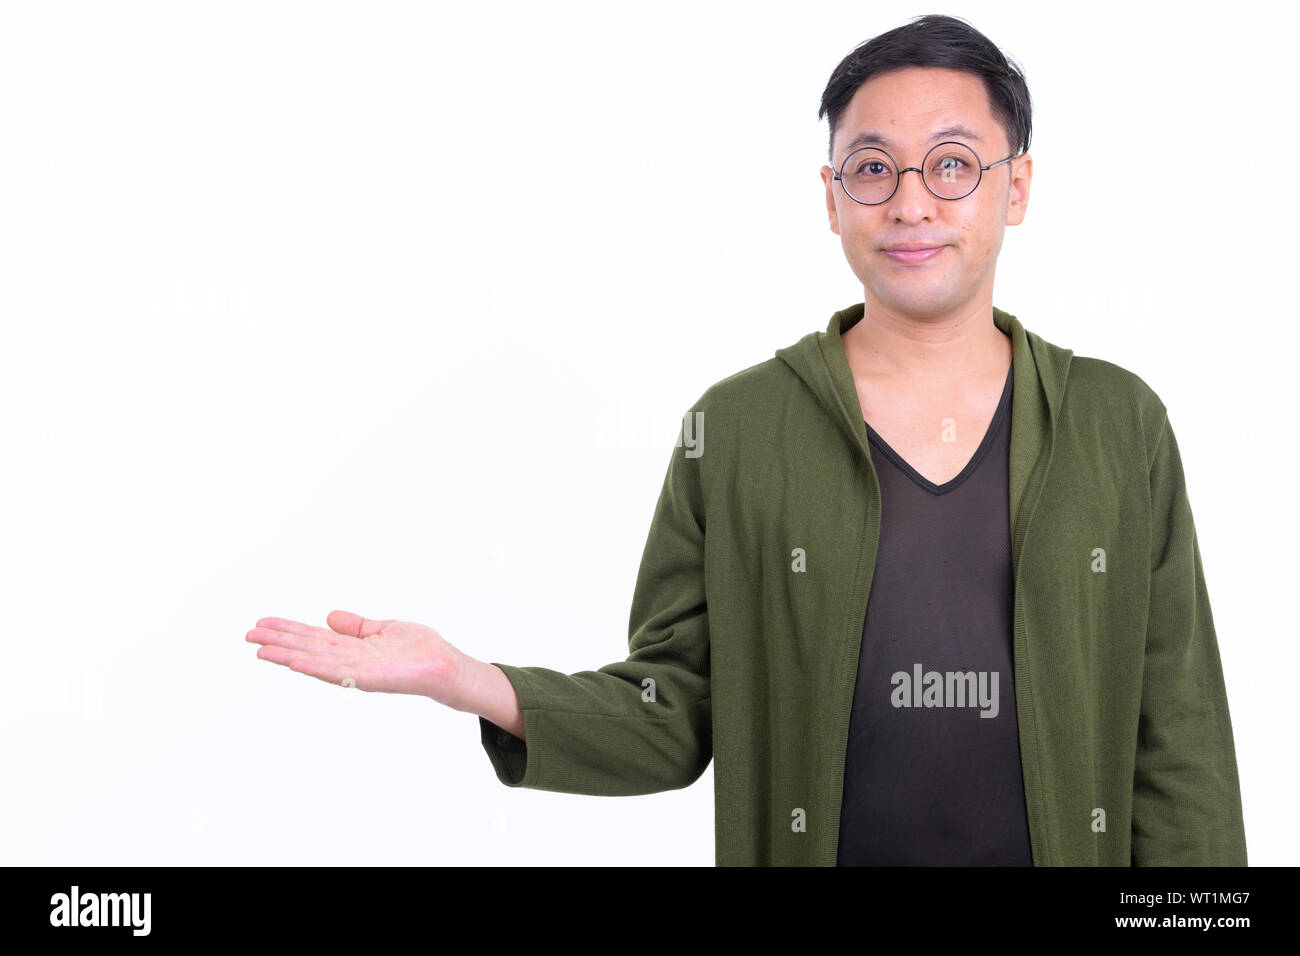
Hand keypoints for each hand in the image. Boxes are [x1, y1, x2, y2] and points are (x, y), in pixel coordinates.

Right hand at [246, 610, 473, 706]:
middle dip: (278, 643)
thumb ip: (356, 626)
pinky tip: (296, 662)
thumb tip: (328, 616)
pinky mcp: (371, 678)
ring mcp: (358, 671)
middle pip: (308, 648)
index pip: (312, 637)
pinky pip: (339, 672)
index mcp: (350, 648)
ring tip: (261, 651)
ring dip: (289, 656)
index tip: (261, 624)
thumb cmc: (419, 650)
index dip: (287, 630)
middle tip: (247, 636)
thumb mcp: (383, 629)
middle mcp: (349, 661)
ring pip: (316, 661)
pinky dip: (316, 667)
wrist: (446, 667)